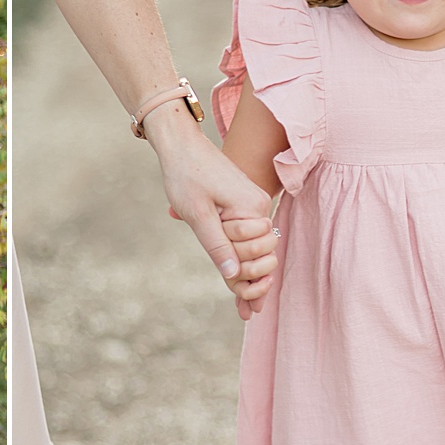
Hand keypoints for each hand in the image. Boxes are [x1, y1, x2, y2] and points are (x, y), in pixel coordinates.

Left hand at [150, 115, 277, 313]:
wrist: (181, 146)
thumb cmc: (186, 176)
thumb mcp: (198, 215)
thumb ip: (217, 246)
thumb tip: (234, 276)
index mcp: (253, 207)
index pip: (259, 254)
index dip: (246, 277)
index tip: (238, 296)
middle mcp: (260, 206)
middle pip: (263, 253)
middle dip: (250, 276)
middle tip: (238, 297)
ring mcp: (254, 206)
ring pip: (257, 249)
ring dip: (246, 269)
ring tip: (241, 298)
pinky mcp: (245, 206)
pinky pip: (249, 238)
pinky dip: (243, 259)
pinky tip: (242, 287)